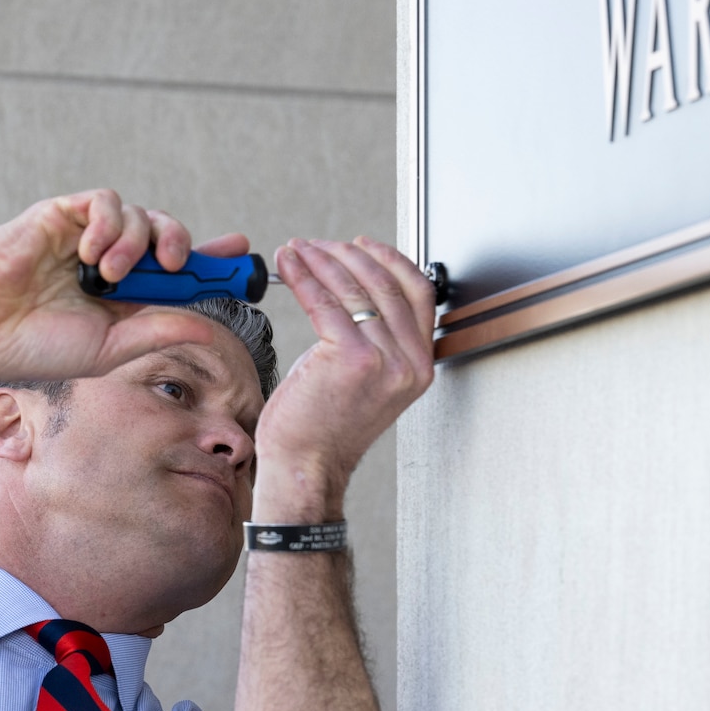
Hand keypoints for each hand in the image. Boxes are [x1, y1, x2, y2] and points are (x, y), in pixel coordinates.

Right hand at [0, 190, 251, 384]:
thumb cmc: (37, 347)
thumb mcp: (111, 347)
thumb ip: (159, 331)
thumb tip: (211, 327)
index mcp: (124, 295)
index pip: (177, 269)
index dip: (210, 258)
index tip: (241, 252)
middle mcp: (110, 262)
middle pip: (166, 234)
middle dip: (182, 244)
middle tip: (177, 266)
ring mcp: (85, 237)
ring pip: (140, 215)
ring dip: (136, 243)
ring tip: (109, 276)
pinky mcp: (61, 215)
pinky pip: (105, 202)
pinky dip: (109, 224)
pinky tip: (91, 256)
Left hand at [255, 237, 436, 514]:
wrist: (307, 466)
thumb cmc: (325, 428)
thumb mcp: (367, 380)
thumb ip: (376, 341)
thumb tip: (356, 289)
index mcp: (420, 365)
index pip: (419, 292)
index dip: (391, 260)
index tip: (362, 245)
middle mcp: (410, 362)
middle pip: (387, 284)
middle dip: (348, 254)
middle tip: (320, 245)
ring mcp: (385, 361)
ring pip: (355, 288)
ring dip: (322, 259)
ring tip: (298, 249)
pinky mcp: (352, 359)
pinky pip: (326, 301)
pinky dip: (305, 275)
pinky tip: (289, 264)